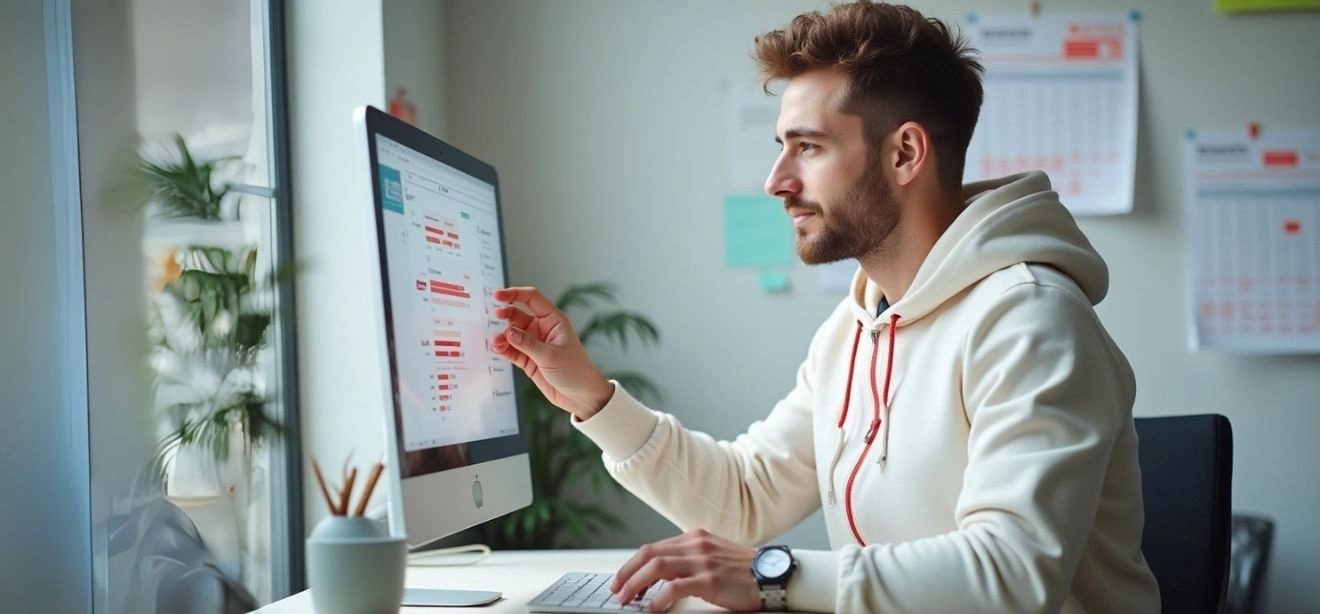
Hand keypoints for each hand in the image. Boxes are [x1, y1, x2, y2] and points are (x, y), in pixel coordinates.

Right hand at [490, 286, 614, 419]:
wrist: (581, 396)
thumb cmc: (575, 371)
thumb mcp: (551, 356)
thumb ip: (528, 344)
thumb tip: (508, 332)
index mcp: (553, 320)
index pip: (532, 298)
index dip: (514, 294)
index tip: (497, 295)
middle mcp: (542, 329)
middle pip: (518, 315)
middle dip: (505, 315)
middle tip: (495, 317)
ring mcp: (534, 344)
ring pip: (512, 334)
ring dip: (502, 336)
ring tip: (496, 343)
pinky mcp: (528, 359)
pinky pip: (511, 350)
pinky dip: (503, 349)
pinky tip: (497, 349)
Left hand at [611, 529, 759, 611]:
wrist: (773, 575)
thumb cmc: (744, 569)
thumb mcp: (714, 554)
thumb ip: (690, 558)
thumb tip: (660, 574)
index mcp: (694, 537)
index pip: (653, 547)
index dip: (633, 564)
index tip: (622, 579)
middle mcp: (696, 545)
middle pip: (648, 554)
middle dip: (627, 573)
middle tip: (617, 590)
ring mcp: (703, 561)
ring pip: (656, 567)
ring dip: (636, 584)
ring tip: (627, 599)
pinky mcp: (710, 580)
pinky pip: (675, 587)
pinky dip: (658, 598)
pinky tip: (652, 608)